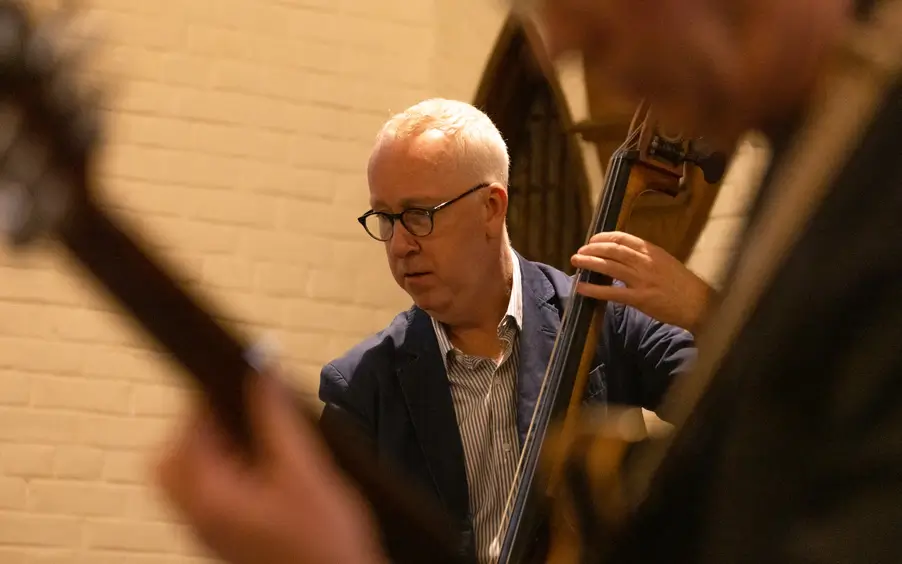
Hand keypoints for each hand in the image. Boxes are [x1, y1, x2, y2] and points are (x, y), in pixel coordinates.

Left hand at [154, 373, 385, 563]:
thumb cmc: (325, 541)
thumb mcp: (306, 468)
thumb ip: (277, 415)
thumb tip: (260, 367)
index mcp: (210, 498)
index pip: (183, 435)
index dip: (205, 400)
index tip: (235, 382)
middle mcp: (198, 518)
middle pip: (170, 461)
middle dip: (197, 428)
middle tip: (238, 412)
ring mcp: (209, 533)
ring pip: (186, 480)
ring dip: (211, 451)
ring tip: (257, 438)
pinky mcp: (225, 540)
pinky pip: (205, 498)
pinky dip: (223, 474)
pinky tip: (264, 470)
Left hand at [570, 231, 714, 332]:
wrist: (698, 304)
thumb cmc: (682, 284)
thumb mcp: (666, 262)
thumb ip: (646, 257)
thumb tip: (624, 255)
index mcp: (653, 251)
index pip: (623, 238)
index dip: (604, 237)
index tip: (592, 240)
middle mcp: (646, 262)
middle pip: (613, 250)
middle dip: (592, 249)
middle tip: (579, 251)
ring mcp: (642, 280)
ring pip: (609, 267)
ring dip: (589, 263)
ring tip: (576, 261)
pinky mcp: (640, 298)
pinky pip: (611, 292)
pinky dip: (594, 289)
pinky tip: (581, 288)